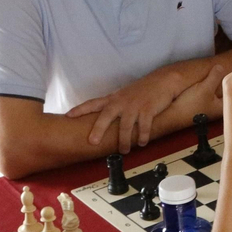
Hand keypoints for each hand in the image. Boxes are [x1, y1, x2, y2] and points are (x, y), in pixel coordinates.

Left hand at [67, 69, 195, 151]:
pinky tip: (142, 142)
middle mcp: (122, 102)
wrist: (164, 80)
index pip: (93, 103)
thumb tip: (105, 120)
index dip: (80, 109)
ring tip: (124, 151)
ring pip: (126, 126)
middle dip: (99, 129)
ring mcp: (135, 106)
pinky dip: (142, 136)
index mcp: (114, 98)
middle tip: (92, 142)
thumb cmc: (144, 89)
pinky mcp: (148, 109)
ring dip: (124, 141)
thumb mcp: (125, 95)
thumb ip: (114, 106)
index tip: (68, 115)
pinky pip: (144, 126)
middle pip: (106, 116)